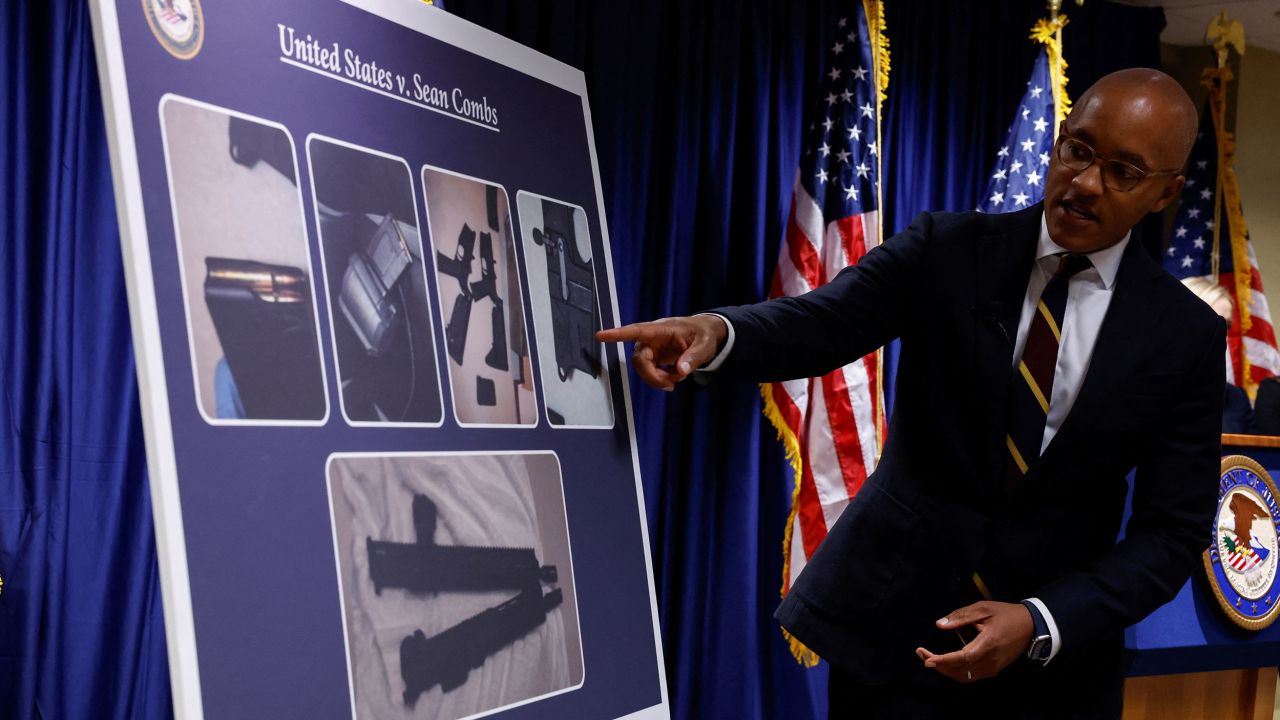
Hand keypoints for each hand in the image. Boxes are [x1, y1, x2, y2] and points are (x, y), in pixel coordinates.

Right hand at [596, 315, 726, 390]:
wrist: (704, 334)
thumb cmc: (704, 334)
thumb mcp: (706, 345)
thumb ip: (694, 357)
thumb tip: (681, 370)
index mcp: (662, 329)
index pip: (637, 331)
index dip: (618, 334)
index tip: (600, 336)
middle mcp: (652, 339)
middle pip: (639, 359)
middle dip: (652, 375)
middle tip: (671, 385)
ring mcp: (652, 349)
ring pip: (643, 369)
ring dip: (658, 378)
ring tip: (678, 377)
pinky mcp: (654, 358)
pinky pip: (650, 373)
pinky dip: (662, 379)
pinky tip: (675, 376)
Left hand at [914, 601, 1033, 682]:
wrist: (1031, 625)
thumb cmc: (1006, 614)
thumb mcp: (984, 608)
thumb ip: (961, 616)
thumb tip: (940, 624)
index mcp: (988, 643)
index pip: (962, 658)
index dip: (944, 660)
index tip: (927, 659)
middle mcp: (991, 659)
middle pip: (961, 671)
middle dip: (939, 665)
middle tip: (921, 653)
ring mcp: (994, 667)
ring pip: (965, 677)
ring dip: (946, 670)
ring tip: (931, 657)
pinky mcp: (995, 669)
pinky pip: (972, 676)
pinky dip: (956, 671)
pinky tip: (947, 661)